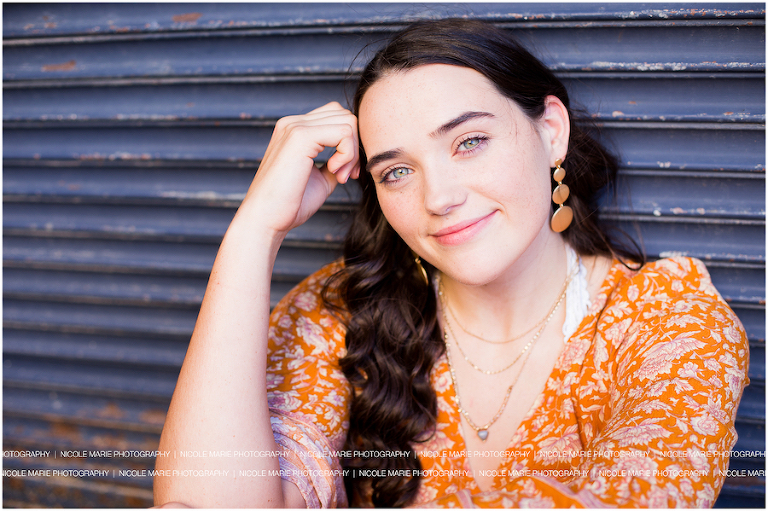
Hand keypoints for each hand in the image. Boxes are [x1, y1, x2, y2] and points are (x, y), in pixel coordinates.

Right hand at [241, 102, 359, 237]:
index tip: (344, 173)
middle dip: (354, 147)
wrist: (265, 219)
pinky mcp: (300, 136)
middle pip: (344, 116)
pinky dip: (348, 154)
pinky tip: (334, 172)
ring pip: (347, 121)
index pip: (335, 117)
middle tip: (344, 176)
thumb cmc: (289, 205)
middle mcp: (293, 122)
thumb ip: (335, 161)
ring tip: (339, 176)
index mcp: (294, 130)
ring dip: (352, 152)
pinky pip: (344, 132)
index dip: (348, 144)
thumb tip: (354, 155)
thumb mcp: (320, 178)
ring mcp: (295, 126)